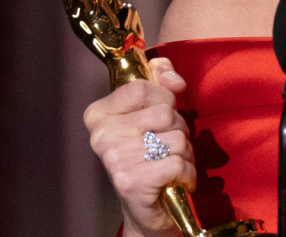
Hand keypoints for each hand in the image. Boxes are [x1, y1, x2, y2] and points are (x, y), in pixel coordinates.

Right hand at [84, 58, 193, 236]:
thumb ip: (161, 80)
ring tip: (169, 163)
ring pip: (176, 138)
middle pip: (165, 113)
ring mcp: (114, 158)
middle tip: (166, 146)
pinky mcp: (132, 181)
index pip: (142, 88)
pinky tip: (174, 180)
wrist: (147, 207)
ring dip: (184, 153)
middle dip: (178, 129)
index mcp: (99, 114)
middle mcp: (101, 135)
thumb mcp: (152, 110)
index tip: (162, 116)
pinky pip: (178, 163)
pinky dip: (186, 173)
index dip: (164, 98)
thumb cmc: (151, 155)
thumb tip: (174, 78)